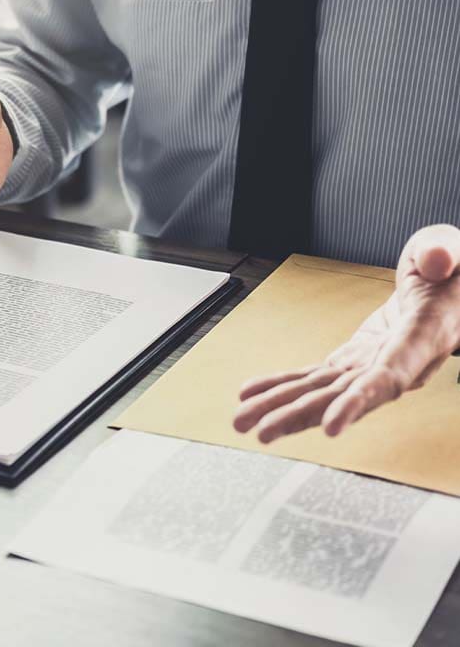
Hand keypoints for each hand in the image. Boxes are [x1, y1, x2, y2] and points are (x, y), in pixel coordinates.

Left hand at [233, 225, 459, 442]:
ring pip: (323, 392)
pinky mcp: (354, 360)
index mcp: (422, 339)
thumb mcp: (450, 251)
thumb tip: (433, 262)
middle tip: (260, 431)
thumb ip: (442, 254)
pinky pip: (315, 376)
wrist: (450, 289)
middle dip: (299, 414)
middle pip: (343, 395)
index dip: (359, 402)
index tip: (332, 426)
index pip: (389, 377)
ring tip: (243, 421)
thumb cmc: (451, 272)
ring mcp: (371, 365)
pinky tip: (253, 393)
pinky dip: (283, 383)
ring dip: (281, 407)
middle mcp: (396, 362)